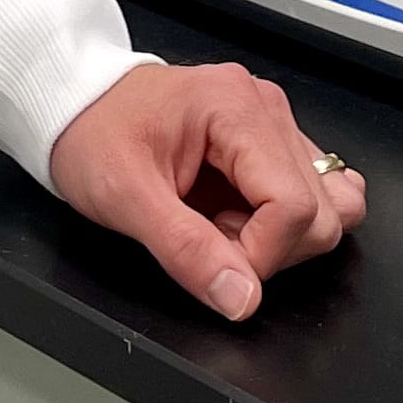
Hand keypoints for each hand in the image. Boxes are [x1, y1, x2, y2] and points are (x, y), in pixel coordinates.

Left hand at [46, 61, 364, 321]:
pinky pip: (312, 190)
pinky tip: (237, 213)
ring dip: (281, 235)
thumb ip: (186, 251)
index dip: (259, 254)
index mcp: (234, 107)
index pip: (294, 206)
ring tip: (221, 222)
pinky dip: (284, 219)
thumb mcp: (124, 199)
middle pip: (320, 211)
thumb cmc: (92, 134)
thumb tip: (242, 299)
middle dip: (268, 248)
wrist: (73, 103)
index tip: (215, 264)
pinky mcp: (269, 138)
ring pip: (329, 203)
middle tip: (208, 235)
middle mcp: (265, 107)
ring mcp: (272, 121)